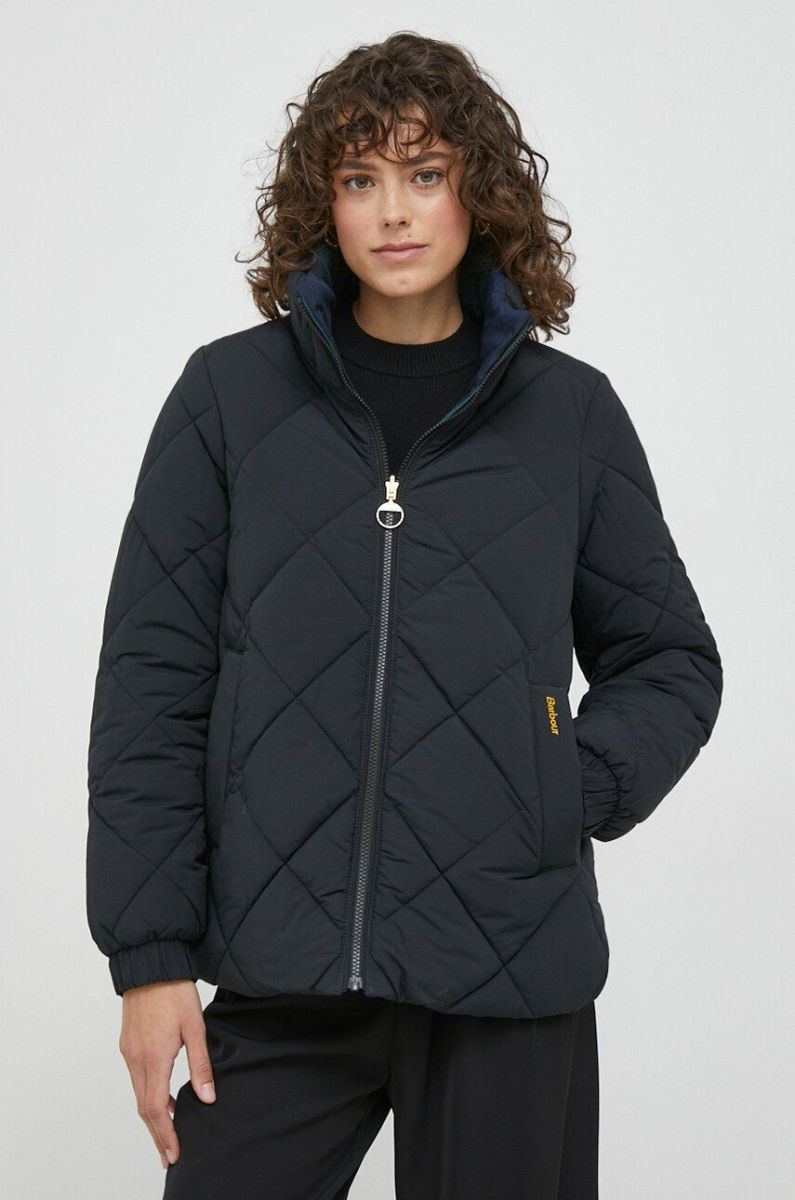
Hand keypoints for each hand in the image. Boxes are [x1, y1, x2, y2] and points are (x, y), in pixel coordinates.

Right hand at [118, 979, 215, 1169]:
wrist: (151, 963)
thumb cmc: (175, 991)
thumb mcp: (195, 1026)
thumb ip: (201, 1064)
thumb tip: (207, 1097)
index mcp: (154, 1057)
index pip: (154, 1109)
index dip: (165, 1134)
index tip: (173, 1154)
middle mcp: (136, 1058)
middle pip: (143, 1107)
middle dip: (157, 1134)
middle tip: (169, 1155)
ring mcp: (129, 1051)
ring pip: (138, 1093)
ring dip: (152, 1115)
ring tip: (169, 1131)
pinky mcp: (128, 1043)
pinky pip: (136, 1078)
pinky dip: (148, 1094)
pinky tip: (163, 1098)